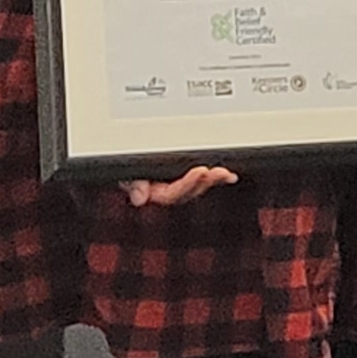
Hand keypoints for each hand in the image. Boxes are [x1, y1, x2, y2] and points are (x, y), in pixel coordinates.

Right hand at [121, 165, 237, 207]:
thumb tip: (140, 198)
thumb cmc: (129, 168)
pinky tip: (230, 177)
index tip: (200, 170)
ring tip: (225, 173)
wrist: (129, 159)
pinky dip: (216, 178)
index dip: (188, 183)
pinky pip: (203, 180)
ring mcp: (179, 186)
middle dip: (204, 182)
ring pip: (199, 187)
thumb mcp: (126, 172)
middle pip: (189, 192)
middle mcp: (168, 191)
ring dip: (213, 180)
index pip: (172, 194)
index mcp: (153, 192)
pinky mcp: (189, 178)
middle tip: (217, 171)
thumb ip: (132, 183)